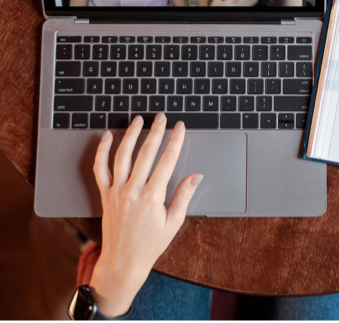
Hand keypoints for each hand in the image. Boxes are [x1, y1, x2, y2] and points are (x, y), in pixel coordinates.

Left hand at [89, 113, 201, 316]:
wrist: (122, 263)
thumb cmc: (150, 245)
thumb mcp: (174, 223)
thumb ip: (184, 196)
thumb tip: (196, 176)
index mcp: (152, 197)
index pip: (166, 161)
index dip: (175, 141)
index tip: (180, 127)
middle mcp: (132, 191)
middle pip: (145, 153)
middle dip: (156, 132)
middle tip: (162, 117)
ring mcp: (116, 192)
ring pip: (122, 156)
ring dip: (131, 135)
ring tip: (138, 120)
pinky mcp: (105, 195)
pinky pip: (100, 169)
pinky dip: (102, 151)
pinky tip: (107, 137)